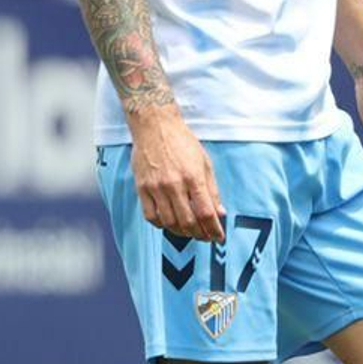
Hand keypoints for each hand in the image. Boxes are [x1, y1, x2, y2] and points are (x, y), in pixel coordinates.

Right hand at [130, 105, 224, 239]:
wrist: (155, 126)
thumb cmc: (182, 142)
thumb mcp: (204, 163)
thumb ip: (212, 190)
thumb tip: (220, 213)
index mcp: (193, 177)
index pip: (206, 212)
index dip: (214, 229)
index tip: (218, 237)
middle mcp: (174, 184)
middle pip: (188, 222)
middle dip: (199, 234)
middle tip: (205, 236)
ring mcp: (156, 187)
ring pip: (169, 222)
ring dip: (181, 232)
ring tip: (189, 230)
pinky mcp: (142, 188)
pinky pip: (151, 216)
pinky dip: (162, 224)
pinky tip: (169, 222)